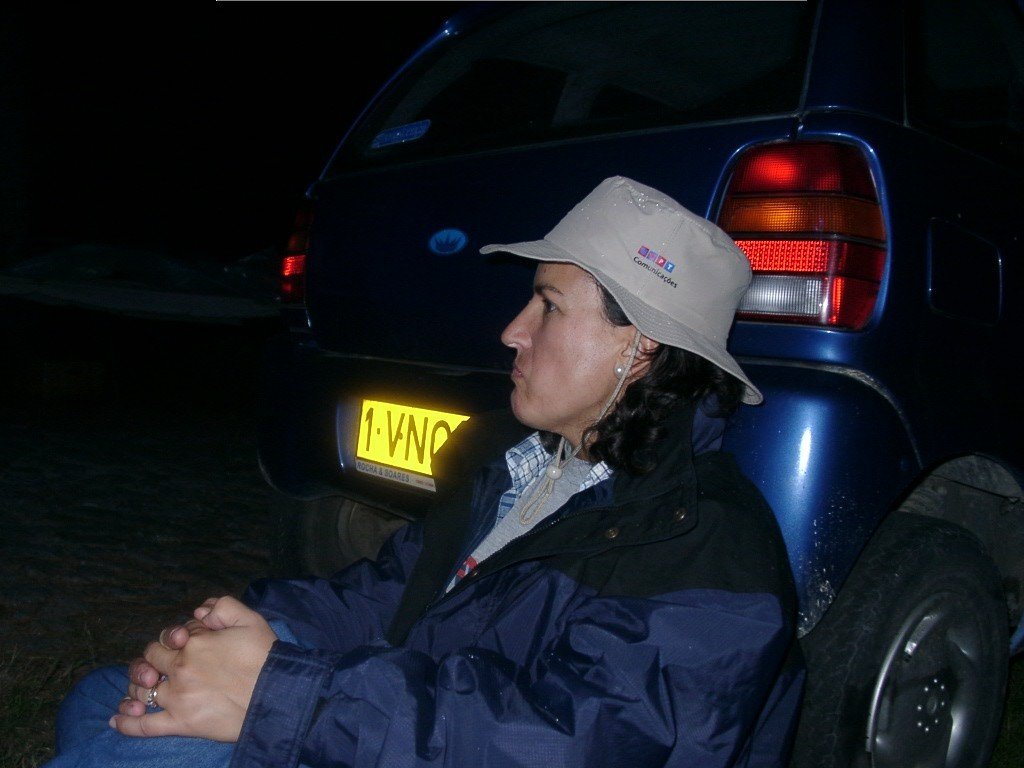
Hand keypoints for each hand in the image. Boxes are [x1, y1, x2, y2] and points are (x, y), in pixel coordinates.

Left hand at [112, 596, 275, 740]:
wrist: (278, 695)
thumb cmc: (267, 656)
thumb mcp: (251, 618)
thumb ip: (223, 605)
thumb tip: (199, 611)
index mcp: (194, 641)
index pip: (172, 634)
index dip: (181, 635)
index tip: (196, 641)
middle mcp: (181, 668)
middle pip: (150, 658)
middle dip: (156, 657)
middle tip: (170, 663)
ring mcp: (177, 698)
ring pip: (141, 689)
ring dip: (137, 686)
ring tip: (144, 686)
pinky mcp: (181, 724)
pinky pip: (144, 726)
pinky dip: (127, 723)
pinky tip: (116, 720)